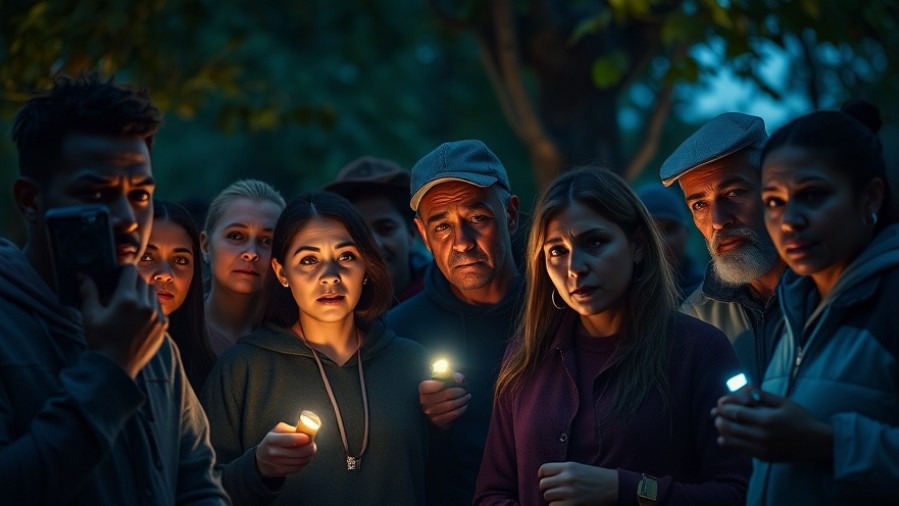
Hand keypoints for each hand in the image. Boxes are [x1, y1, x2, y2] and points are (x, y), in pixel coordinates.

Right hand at [79, 265, 167, 378]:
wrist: (114, 368)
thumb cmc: (99, 341)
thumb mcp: (90, 315)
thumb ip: (88, 292)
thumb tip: (82, 274)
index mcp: (127, 299)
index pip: (131, 271)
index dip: (123, 270)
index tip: (117, 275)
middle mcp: (145, 305)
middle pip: (142, 281)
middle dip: (132, 282)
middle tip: (120, 291)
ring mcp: (157, 316)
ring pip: (153, 294)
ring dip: (143, 293)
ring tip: (130, 305)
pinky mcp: (163, 326)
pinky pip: (160, 308)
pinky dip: (151, 307)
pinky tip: (139, 316)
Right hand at [255, 422, 316, 477]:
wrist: (261, 460)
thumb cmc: (272, 442)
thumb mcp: (277, 431)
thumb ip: (291, 430)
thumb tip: (307, 431)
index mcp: (271, 439)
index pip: (290, 439)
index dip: (303, 439)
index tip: (309, 437)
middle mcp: (273, 452)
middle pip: (299, 452)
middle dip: (310, 447)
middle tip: (312, 443)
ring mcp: (276, 463)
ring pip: (301, 460)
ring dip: (309, 455)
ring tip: (309, 450)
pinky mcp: (281, 471)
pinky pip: (299, 467)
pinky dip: (305, 462)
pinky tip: (304, 457)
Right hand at [419, 373, 470, 429]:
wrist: (438, 406)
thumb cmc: (441, 389)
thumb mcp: (444, 379)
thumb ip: (450, 375)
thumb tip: (460, 379)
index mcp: (423, 388)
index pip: (430, 385)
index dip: (443, 383)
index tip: (456, 382)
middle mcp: (424, 401)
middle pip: (445, 395)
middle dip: (458, 392)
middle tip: (465, 391)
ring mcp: (429, 412)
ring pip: (449, 405)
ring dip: (461, 401)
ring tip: (467, 397)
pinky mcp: (436, 420)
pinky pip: (451, 415)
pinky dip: (460, 410)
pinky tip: (464, 406)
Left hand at [538, 462, 616, 505]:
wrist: (613, 486)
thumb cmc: (595, 477)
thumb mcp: (578, 468)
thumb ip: (562, 471)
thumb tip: (544, 478)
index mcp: (568, 466)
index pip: (543, 469)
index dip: (542, 476)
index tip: (547, 480)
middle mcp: (567, 478)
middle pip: (543, 484)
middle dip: (547, 489)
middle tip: (555, 491)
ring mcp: (570, 492)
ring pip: (547, 496)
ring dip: (552, 499)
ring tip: (561, 498)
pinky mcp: (573, 504)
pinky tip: (564, 504)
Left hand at [712, 388, 832, 463]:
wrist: (818, 443)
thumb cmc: (801, 418)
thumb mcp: (784, 402)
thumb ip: (762, 396)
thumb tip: (744, 387)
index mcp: (767, 420)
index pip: (736, 413)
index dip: (724, 407)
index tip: (720, 402)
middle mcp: (763, 436)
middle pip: (731, 427)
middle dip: (720, 419)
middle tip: (715, 414)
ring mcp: (763, 449)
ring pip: (733, 441)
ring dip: (722, 432)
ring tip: (719, 424)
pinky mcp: (764, 458)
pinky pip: (741, 451)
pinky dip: (730, 445)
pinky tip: (723, 439)